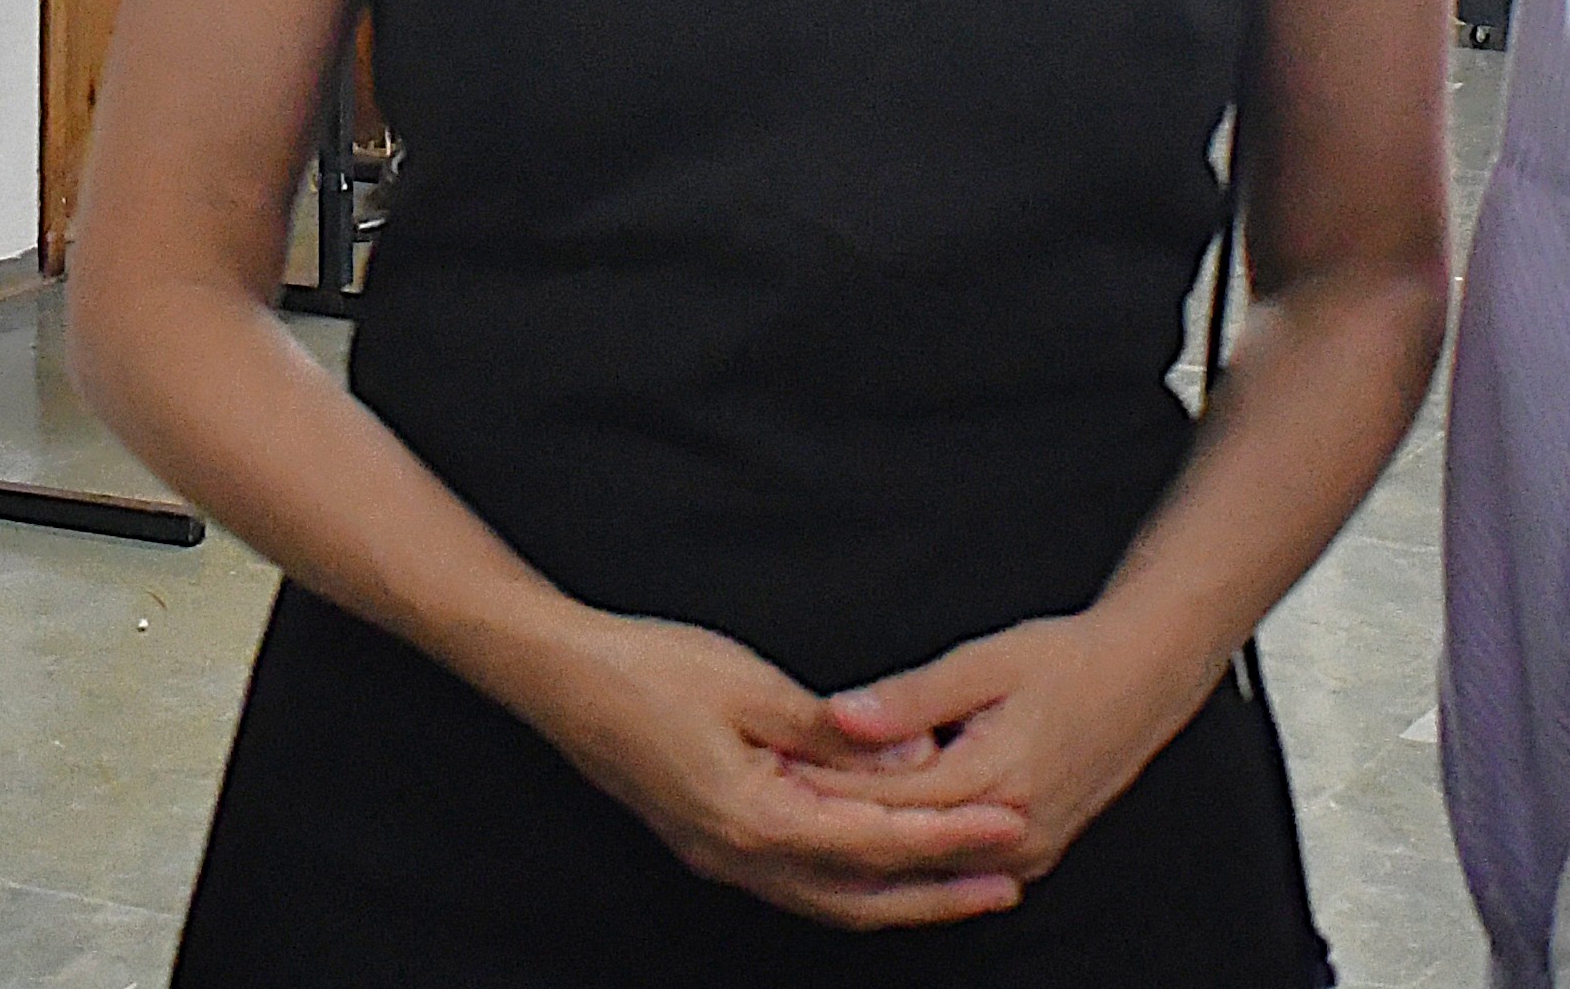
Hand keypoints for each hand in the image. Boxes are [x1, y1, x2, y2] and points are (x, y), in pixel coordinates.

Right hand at [511, 607, 1035, 930]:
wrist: (561, 678)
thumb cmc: (650, 668)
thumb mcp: (750, 686)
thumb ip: (834, 734)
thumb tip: (912, 765)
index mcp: (751, 819)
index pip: (874, 842)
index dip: (947, 838)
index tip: (1009, 826)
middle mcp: (738, 857)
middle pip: (859, 897)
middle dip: (938, 892)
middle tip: (1007, 882)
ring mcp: (722, 858)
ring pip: (829, 900)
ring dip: (901, 896)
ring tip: (963, 883)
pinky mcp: (713, 842)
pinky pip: (800, 883)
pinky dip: (854, 882)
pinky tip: (884, 866)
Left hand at [803, 611, 1222, 891]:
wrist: (1145, 678)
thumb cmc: (1069, 659)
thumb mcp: (984, 663)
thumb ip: (909, 698)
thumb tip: (840, 716)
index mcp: (996, 783)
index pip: (887, 799)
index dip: (824, 783)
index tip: (771, 764)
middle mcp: (1011, 833)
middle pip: (898, 839)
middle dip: (832, 815)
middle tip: (768, 789)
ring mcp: (1024, 853)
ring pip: (922, 859)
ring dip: (865, 832)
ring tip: (799, 802)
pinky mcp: (1028, 853)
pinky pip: (951, 859)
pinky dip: (907, 840)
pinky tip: (862, 814)